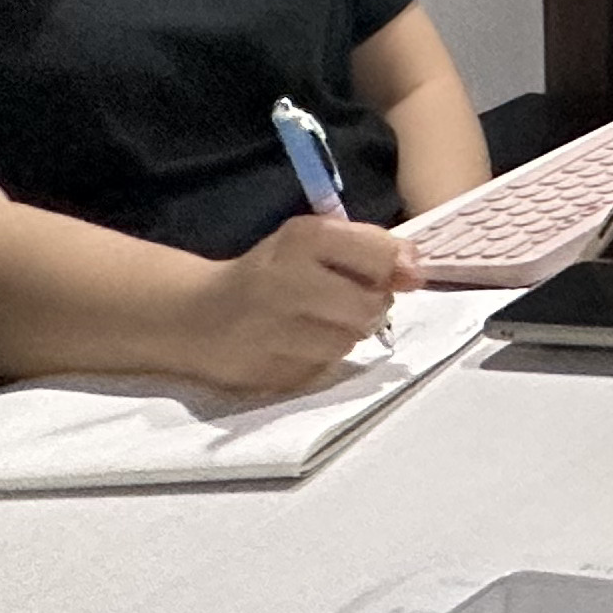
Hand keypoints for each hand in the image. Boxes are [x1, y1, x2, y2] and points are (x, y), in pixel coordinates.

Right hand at [194, 215, 415, 394]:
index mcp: (303, 238)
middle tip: (352, 303)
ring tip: (318, 322)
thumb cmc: (271, 271)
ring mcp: (272, 332)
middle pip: (369, 308)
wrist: (195, 315)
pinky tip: (296, 345)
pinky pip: (319, 371)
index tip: (390, 275)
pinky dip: (318, 359)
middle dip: (372, 308)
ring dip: (345, 335)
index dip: (394, 269)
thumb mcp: (315, 240)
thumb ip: (371, 247)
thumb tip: (417, 272)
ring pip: (347, 344)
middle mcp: (286, 282)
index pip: (381, 256)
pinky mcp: (264, 373)